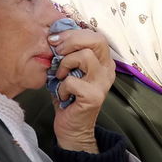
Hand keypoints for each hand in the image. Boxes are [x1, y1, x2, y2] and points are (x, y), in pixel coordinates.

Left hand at [49, 29, 114, 152]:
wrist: (72, 128)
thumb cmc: (68, 96)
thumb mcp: (67, 70)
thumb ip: (66, 53)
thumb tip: (54, 35)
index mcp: (103, 61)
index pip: (95, 35)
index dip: (73, 33)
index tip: (55, 39)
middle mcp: (107, 70)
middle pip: (96, 40)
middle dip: (71, 41)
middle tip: (57, 51)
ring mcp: (103, 83)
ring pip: (85, 56)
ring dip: (65, 64)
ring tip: (60, 76)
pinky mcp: (94, 97)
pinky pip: (72, 81)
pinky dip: (62, 86)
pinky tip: (63, 95)